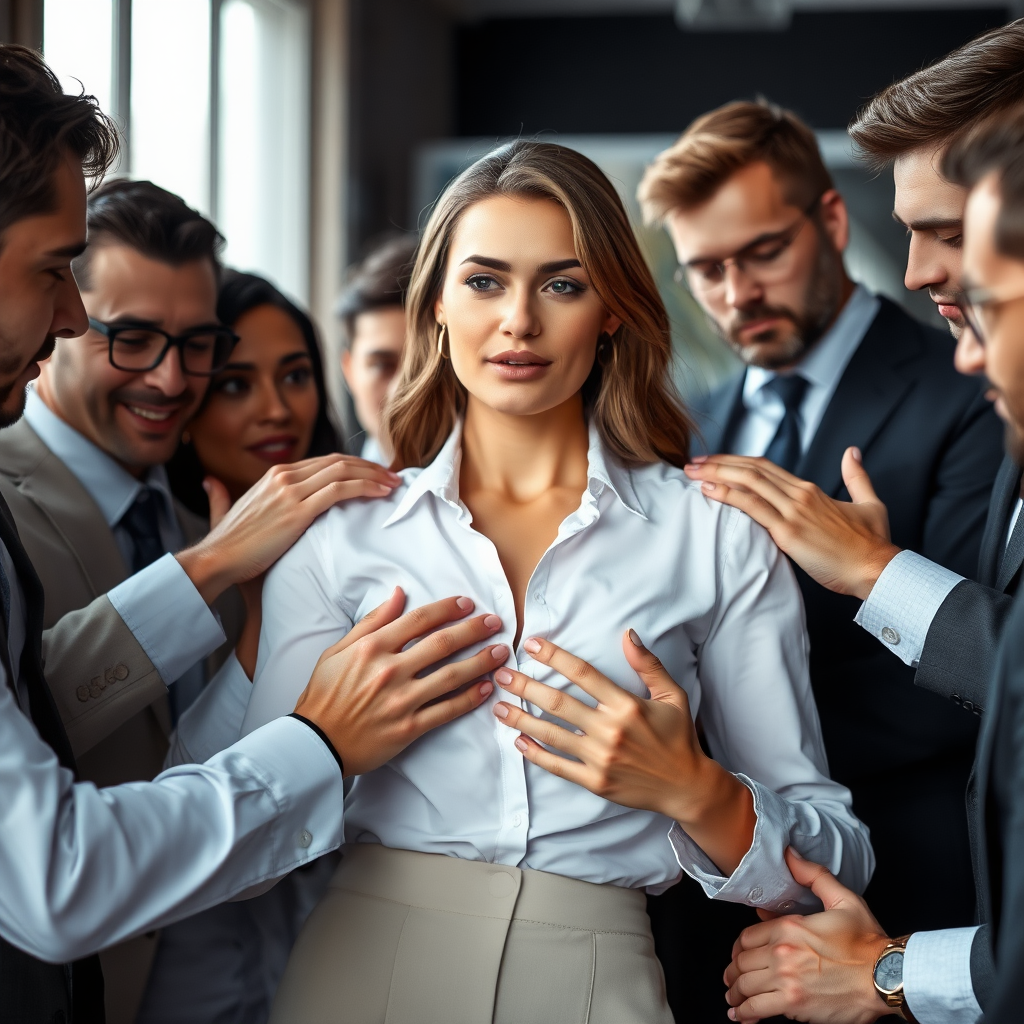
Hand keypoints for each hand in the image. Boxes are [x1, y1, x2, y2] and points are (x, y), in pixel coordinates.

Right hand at [177, 454, 400, 604]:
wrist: (215, 560)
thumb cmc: (227, 546)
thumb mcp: (226, 512)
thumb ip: (222, 497)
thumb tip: (212, 484)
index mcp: (274, 476)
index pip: (325, 462)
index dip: (354, 466)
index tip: (374, 474)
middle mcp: (283, 477)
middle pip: (338, 462)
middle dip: (370, 467)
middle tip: (392, 476)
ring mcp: (290, 492)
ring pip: (343, 471)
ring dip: (374, 475)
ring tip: (393, 485)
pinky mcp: (297, 511)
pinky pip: (339, 491)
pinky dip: (365, 488)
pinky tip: (381, 493)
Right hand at [294, 588, 505, 776]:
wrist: (315, 742)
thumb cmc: (325, 694)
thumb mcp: (338, 650)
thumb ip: (371, 622)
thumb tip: (398, 594)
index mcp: (372, 648)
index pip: (419, 620)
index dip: (447, 609)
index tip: (467, 604)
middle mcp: (389, 671)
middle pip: (442, 644)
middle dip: (473, 630)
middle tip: (494, 622)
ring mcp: (401, 701)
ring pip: (451, 676)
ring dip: (481, 661)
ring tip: (501, 651)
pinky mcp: (408, 728)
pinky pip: (447, 710)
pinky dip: (470, 698)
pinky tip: (487, 687)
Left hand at [492, 631, 754, 874]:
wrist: (686, 786)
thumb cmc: (678, 738)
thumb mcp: (672, 695)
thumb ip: (648, 664)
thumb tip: (628, 634)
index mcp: (627, 705)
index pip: (583, 674)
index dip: (555, 657)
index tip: (532, 645)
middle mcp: (610, 730)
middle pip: (558, 703)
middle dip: (525, 686)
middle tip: (502, 674)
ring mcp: (600, 758)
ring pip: (551, 734)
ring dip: (521, 718)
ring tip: (498, 706)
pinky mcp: (595, 781)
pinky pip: (558, 766)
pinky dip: (536, 753)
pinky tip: (519, 740)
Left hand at [684, 449, 898, 599]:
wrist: (877, 569)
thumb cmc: (872, 543)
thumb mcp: (870, 502)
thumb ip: (856, 476)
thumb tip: (852, 452)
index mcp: (811, 490)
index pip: (766, 467)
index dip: (737, 461)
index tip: (715, 460)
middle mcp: (799, 495)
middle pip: (752, 469)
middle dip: (718, 463)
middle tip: (692, 462)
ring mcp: (793, 512)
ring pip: (748, 482)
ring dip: (715, 473)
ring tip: (691, 472)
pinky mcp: (789, 533)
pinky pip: (752, 507)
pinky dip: (728, 494)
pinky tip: (709, 490)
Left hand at [723, 848, 889, 1023]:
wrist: (887, 976)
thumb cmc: (867, 942)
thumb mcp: (842, 899)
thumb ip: (813, 876)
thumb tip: (791, 855)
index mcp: (788, 927)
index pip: (747, 937)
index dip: (739, 948)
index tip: (739, 954)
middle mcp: (782, 953)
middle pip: (742, 962)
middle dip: (734, 971)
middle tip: (732, 977)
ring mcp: (787, 980)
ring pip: (746, 985)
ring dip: (736, 992)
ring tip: (733, 997)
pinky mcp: (795, 1005)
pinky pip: (758, 1008)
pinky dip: (745, 1013)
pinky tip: (741, 1015)